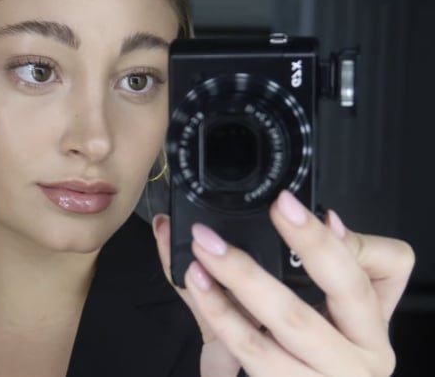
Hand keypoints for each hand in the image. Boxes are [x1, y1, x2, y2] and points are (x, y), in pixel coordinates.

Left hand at [152, 190, 414, 376]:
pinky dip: (215, 327)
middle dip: (245, 275)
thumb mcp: (359, 300)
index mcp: (371, 337)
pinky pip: (237, 362)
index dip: (315, 242)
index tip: (282, 204)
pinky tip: (197, 298)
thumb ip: (352, 257)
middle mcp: (346, 368)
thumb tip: (329, 220)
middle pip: (294, 319)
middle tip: (208, 239)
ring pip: (257, 349)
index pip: (349, 283)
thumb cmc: (345, 339)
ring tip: (193, 270)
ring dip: (218, 307)